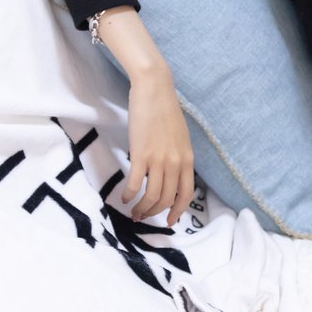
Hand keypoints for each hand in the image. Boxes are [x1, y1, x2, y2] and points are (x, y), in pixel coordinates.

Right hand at [121, 70, 194, 226]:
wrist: (155, 90)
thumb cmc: (165, 111)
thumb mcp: (180, 138)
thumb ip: (178, 157)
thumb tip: (171, 174)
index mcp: (187, 159)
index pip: (187, 194)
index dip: (178, 211)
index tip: (170, 221)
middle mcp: (176, 163)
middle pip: (166, 199)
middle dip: (155, 213)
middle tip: (143, 217)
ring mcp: (159, 160)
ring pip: (152, 196)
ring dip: (141, 209)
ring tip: (133, 212)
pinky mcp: (141, 154)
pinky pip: (136, 184)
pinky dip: (129, 195)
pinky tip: (123, 197)